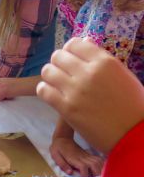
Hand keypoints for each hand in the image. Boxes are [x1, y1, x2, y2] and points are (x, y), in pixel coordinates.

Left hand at [37, 37, 143, 153]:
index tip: (71, 59)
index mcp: (105, 62)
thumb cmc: (132, 105)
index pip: (74, 44)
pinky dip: (45, 91)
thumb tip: (83, 42)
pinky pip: (43, 90)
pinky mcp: (66, 107)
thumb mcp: (122, 75)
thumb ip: (101, 60)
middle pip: (57, 56)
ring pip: (47, 71)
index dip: (70, 51)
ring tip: (57, 84)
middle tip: (64, 74)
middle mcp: (88, 72)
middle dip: (59, 63)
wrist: (134, 135)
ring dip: (50, 76)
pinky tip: (53, 95)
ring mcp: (75, 90)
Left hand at [49, 136, 103, 176]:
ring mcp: (87, 155)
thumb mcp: (55, 155)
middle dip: (96, 174)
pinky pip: (98, 159)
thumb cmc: (58, 148)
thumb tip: (70, 173)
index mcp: (74, 158)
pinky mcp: (89, 154)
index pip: (83, 167)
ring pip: (98, 162)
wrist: (62, 138)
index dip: (85, 175)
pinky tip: (100, 170)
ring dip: (100, 170)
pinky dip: (102, 165)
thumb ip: (62, 164)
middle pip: (94, 165)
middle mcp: (83, 157)